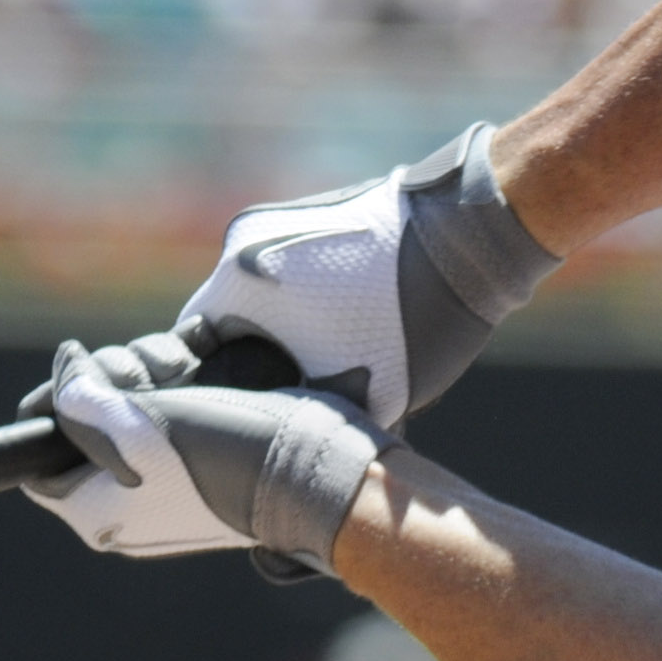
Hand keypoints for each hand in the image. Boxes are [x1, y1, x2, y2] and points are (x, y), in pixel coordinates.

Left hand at [21, 329, 389, 566]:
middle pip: (90, 412)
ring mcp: (169, 469)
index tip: (91, 385)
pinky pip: (177, 393)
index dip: (56, 405)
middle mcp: (127, 494)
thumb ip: (78, 397)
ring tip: (195, 374)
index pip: (39, 453)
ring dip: (160, 364)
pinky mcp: (207, 442)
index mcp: (96, 511)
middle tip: (157, 385)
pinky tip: (208, 355)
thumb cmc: (222, 455)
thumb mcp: (133, 426)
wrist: (317, 469)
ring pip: (136, 392)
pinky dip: (189, 365)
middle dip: (119, 378)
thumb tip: (66, 365)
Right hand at [176, 124, 559, 419]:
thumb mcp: (364, 394)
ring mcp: (281, 220)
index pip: (188, 351)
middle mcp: (244, 242)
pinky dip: (306, 303)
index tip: (234, 424)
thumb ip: (315, 421)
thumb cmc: (413, 315)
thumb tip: (299, 448)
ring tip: (320, 370)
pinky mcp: (317, 212)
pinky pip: (292, 270)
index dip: (208, 393)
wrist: (473, 233)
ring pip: (261, 295)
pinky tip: (345, 330)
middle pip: (224, 321)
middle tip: (281, 404)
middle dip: (249, 364)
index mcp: (236, 283)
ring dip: (281, 333)